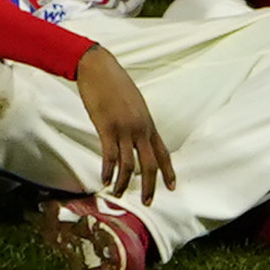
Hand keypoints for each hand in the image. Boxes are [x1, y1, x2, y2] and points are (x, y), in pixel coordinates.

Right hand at [74, 48, 172, 200]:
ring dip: (125, 183)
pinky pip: (110, 155)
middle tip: (148, 202)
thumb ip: (137, 120)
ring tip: (118, 194)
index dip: (168, 172)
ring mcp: (123, 128)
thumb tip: (135, 134)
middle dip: (150, 186)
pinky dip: (108, 170)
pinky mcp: (106, 127)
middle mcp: (140, 128)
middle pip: (150, 164)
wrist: (98, 67)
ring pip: (129, 164)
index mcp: (148, 123)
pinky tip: (105, 180)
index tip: (171, 187)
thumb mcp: (133, 103)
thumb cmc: (114, 82)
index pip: (163, 152)